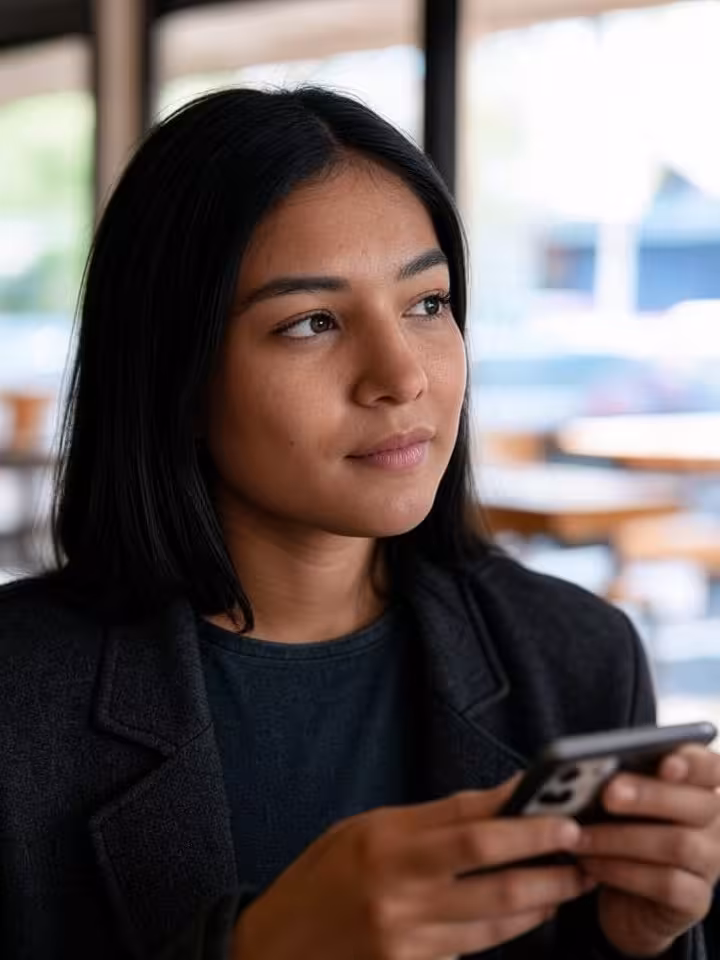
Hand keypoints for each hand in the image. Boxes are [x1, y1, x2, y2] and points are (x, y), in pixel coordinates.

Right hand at [231, 776, 593, 959]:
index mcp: (385, 840)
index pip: (470, 822)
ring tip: (569, 884)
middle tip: (583, 849)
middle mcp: (397, 887)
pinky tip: (528, 917)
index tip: (561, 809)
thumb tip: (494, 805)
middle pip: (494, 872)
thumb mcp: (365, 831)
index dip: (523, 817)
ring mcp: (406, 936)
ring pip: (496, 920)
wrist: (274, 949)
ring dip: (541, 902)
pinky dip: (507, 932)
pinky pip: (473, 950)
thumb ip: (429, 821)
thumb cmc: (321, 879)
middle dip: (548, 861)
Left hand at [578, 745, 719, 956]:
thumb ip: (620, 779)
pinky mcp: (696, 901)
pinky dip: (622, 872)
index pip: (710, 768)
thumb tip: (591, 763)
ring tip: (580, 835)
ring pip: (679, 845)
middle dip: (649, 796)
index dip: (692, 763)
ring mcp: (710, 864)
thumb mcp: (622, 801)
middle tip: (608, 794)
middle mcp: (715, 825)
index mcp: (700, 788)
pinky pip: (666, 885)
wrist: (627, 897)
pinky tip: (591, 864)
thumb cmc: (623, 830)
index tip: (665, 763)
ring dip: (620, 838)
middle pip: (698, 805)